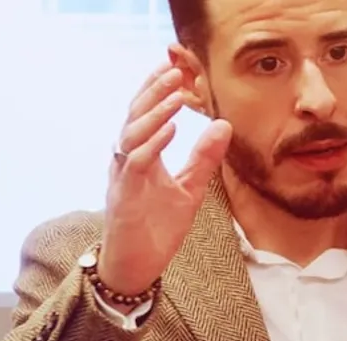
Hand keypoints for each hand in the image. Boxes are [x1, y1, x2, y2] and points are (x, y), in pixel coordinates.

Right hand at [99, 62, 232, 296]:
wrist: (136, 267)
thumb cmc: (156, 229)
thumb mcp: (189, 190)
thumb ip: (203, 159)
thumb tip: (223, 125)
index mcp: (140, 157)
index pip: (144, 114)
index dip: (155, 89)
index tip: (174, 67)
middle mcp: (126, 161)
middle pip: (134, 116)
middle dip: (154, 92)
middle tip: (177, 71)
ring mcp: (123, 177)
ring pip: (132, 135)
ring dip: (154, 113)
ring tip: (176, 95)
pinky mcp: (124, 195)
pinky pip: (135, 163)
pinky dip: (151, 144)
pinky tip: (169, 130)